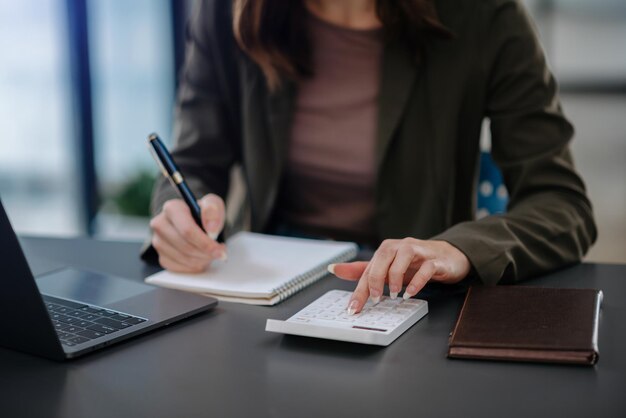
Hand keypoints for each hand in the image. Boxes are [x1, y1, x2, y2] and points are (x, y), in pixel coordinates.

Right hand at [149, 193, 226, 272]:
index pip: (187, 230)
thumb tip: (211, 228)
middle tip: (220, 252)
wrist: (196, 223)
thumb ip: (213, 210)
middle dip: (206, 253)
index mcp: (172, 208)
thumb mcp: (213, 204)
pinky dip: (194, 266)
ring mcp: (158, 241)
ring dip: (202, 260)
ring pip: (184, 259)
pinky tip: (201, 258)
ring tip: (211, 253)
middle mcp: (160, 224)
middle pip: (186, 247)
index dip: (205, 243)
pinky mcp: (161, 256)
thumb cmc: (204, 214)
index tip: (219, 250)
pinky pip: (179, 268)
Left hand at [329, 238, 470, 313]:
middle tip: (374, 299)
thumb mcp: (387, 267)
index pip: (369, 269)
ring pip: (402, 258)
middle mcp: (400, 247)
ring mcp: (419, 252)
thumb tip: (334, 269)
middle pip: (382, 257)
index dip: (359, 289)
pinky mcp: (435, 260)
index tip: (353, 308)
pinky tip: (410, 293)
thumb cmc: (415, 263)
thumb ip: (363, 270)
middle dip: (375, 279)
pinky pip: (426, 267)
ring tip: (393, 295)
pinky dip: (417, 281)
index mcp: (386, 250)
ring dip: (395, 277)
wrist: (447, 257)